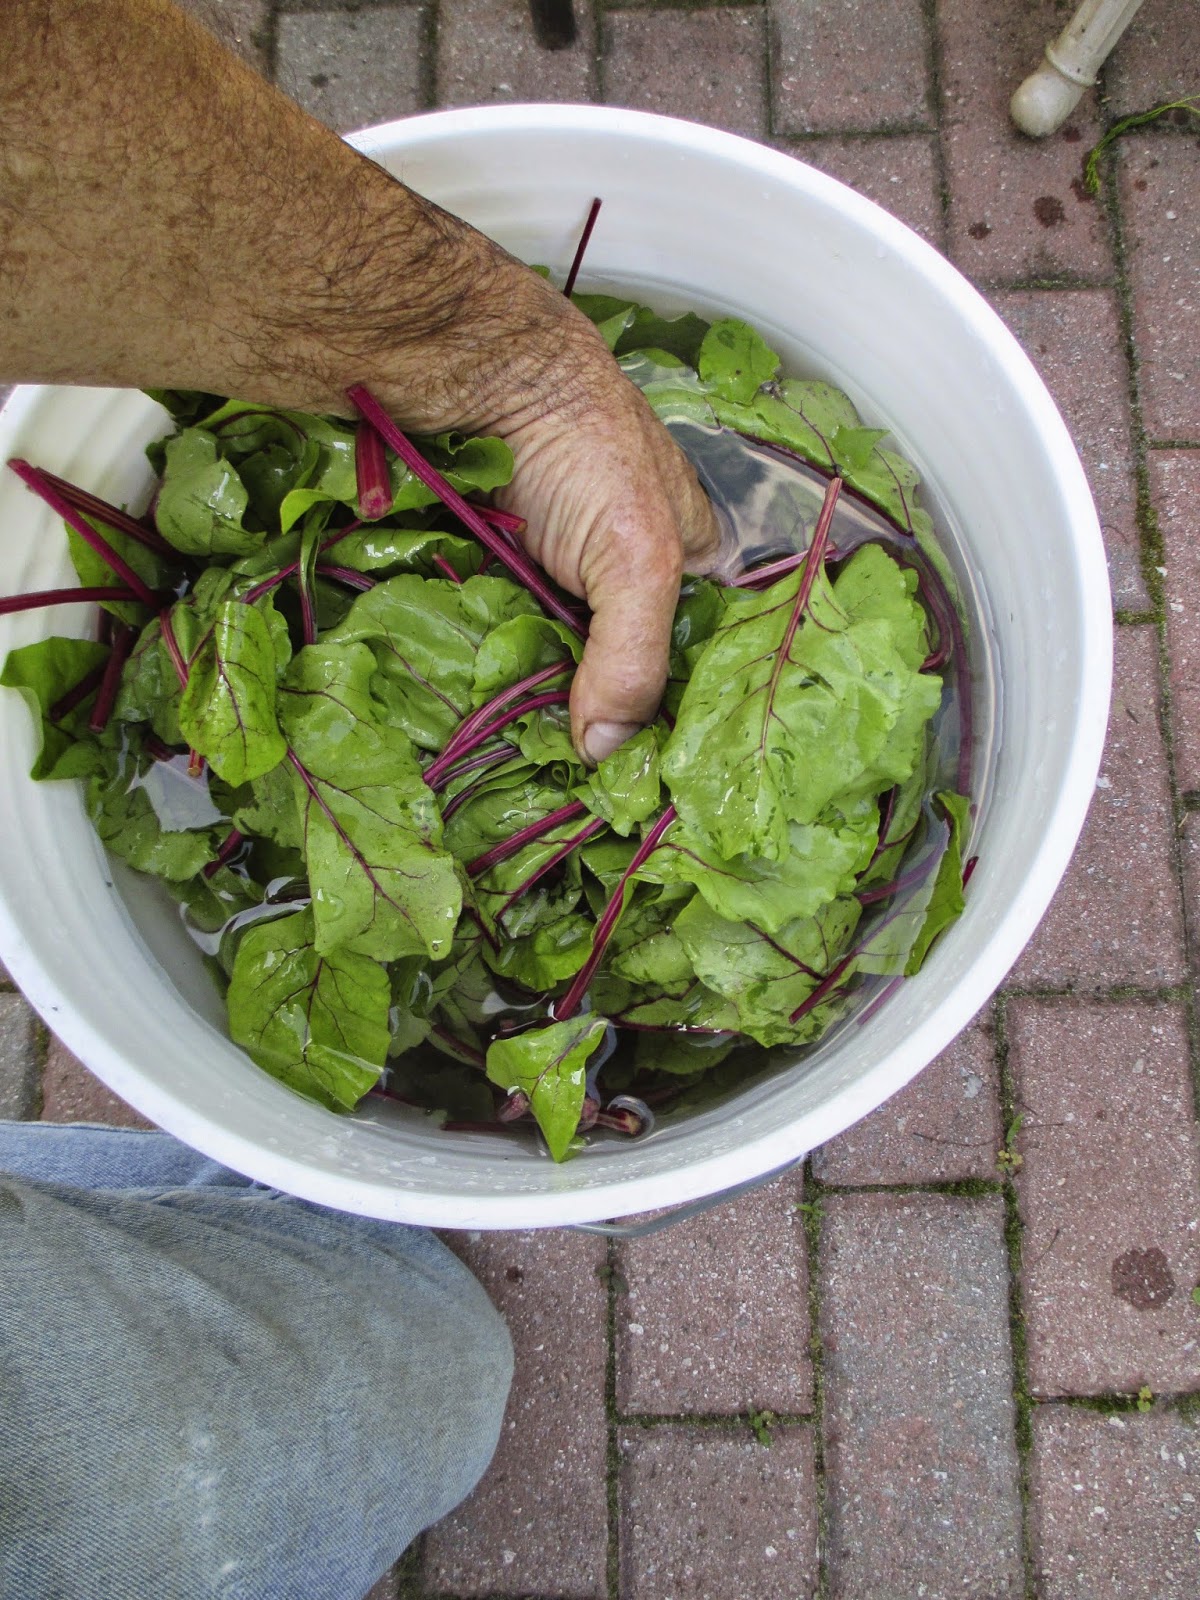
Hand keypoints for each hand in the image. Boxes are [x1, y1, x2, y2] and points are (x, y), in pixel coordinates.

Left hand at [291, 206, 720, 764]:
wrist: (475, 379)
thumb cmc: (582, 446)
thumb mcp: (638, 558)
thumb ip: (634, 658)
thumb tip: (602, 753)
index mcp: (691, 570)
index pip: (700, 672)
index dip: (678, 728)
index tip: (646, 789)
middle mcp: (629, 585)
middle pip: (626, 683)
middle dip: (604, 733)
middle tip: (577, 792)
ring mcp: (560, 589)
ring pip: (560, 678)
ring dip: (543, 719)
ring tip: (526, 775)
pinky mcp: (501, 590)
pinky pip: (502, 657)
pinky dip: (494, 689)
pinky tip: (484, 729)